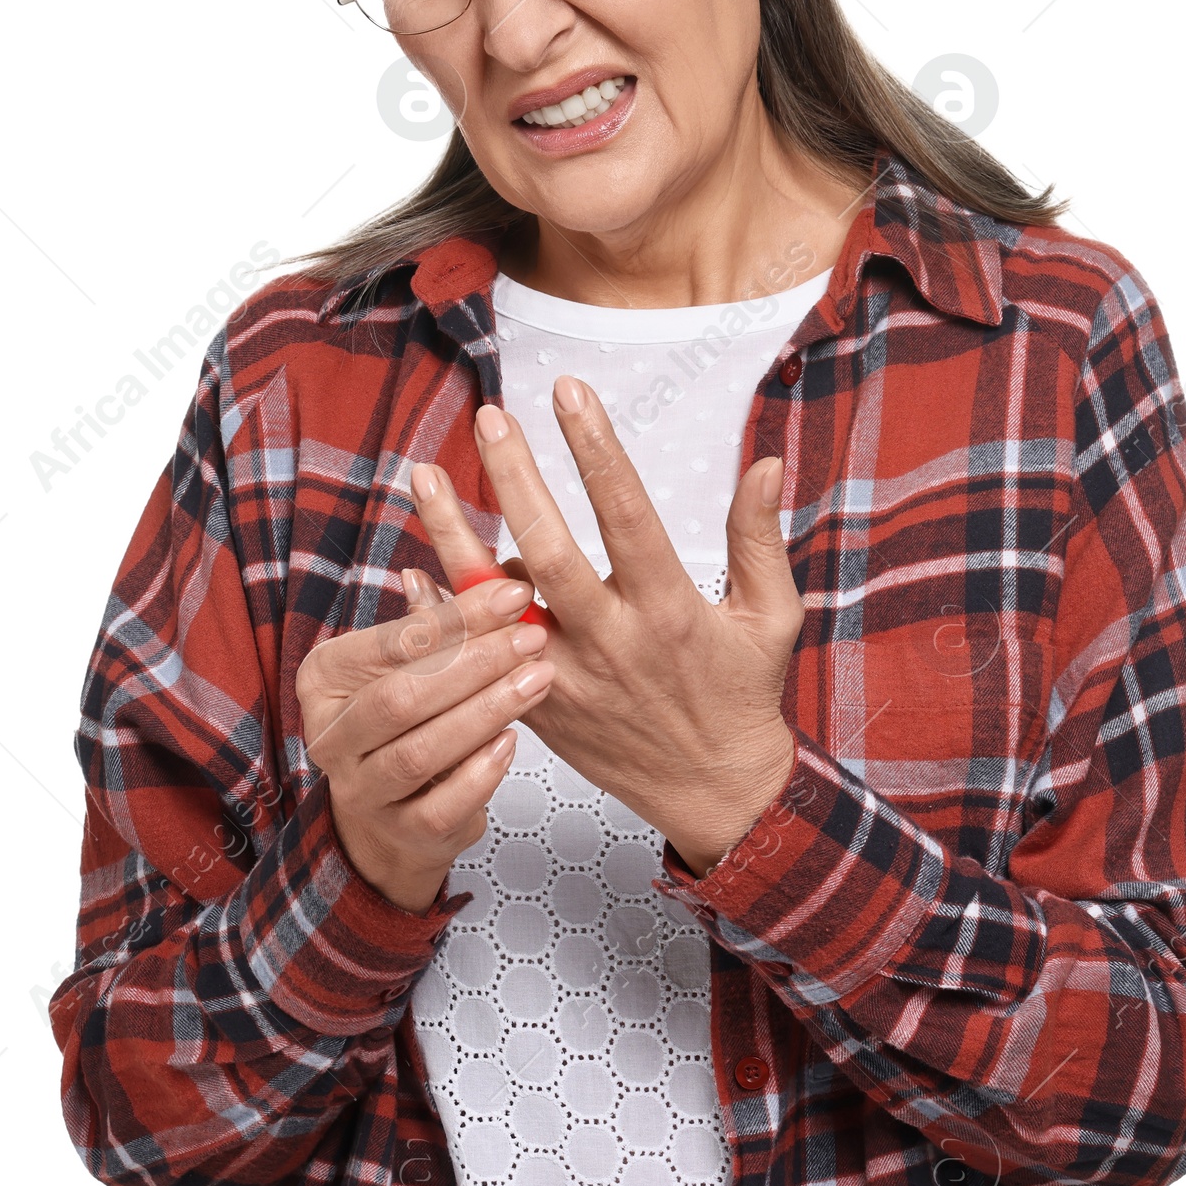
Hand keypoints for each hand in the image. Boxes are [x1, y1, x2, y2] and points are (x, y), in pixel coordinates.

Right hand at [294, 563, 554, 911]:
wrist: (394, 815)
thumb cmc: (407, 720)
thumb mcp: (408, 666)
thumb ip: (426, 625)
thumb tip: (426, 571)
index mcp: (324, 679)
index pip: (393, 643)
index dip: (457, 617)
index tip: (514, 594)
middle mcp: (331, 736)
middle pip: (404, 697)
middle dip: (475, 664)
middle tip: (532, 638)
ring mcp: (362, 791)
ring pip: (422, 751)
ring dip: (487, 711)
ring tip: (537, 679)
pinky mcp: (401, 832)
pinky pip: (442, 805)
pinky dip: (481, 774)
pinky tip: (513, 742)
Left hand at [412, 376, 801, 876]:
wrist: (716, 793)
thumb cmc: (744, 693)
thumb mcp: (771, 615)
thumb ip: (759, 537)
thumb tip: (765, 462)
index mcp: (670, 609)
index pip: (627, 513)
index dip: (596, 449)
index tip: (569, 392)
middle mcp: (612, 641)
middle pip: (550, 552)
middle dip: (516, 480)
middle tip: (490, 418)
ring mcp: (566, 677)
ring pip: (497, 603)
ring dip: (455, 536)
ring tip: (423, 475)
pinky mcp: (536, 706)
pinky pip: (478, 656)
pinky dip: (444, 612)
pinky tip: (415, 568)